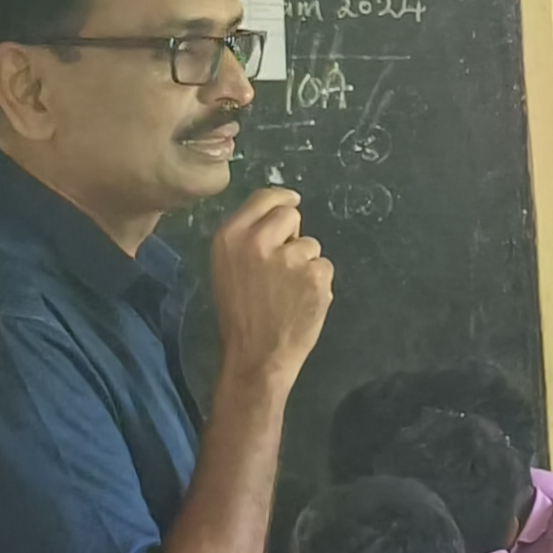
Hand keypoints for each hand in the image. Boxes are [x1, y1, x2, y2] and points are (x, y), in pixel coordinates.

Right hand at [211, 186, 332, 390]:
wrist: (257, 354)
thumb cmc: (240, 313)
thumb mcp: (228, 267)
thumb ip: (249, 238)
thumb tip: (279, 215)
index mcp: (231, 236)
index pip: (264, 198)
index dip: (282, 199)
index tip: (292, 201)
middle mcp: (259, 241)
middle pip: (291, 214)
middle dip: (293, 234)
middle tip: (283, 264)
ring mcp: (290, 258)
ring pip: (311, 245)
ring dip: (306, 263)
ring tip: (288, 291)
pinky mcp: (316, 275)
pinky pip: (324, 267)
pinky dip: (318, 283)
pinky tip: (302, 301)